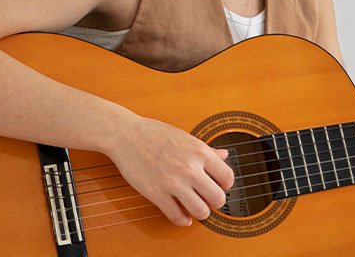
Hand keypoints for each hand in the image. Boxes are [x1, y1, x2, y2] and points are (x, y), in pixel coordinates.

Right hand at [107, 113, 233, 226]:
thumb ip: (207, 150)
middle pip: (218, 198)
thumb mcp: (186, 137)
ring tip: (195, 207)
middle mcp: (189, 167)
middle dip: (215, 202)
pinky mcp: (157, 194)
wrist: (127, 135)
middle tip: (207, 198)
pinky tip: (182, 215)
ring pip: (201, 211)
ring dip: (200, 213)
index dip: (225, 185)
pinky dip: (182, 220)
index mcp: (199, 151)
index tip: (218, 185)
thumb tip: (225, 155)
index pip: (227, 177)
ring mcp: (173, 182)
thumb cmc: (155, 133)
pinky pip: (176, 217)